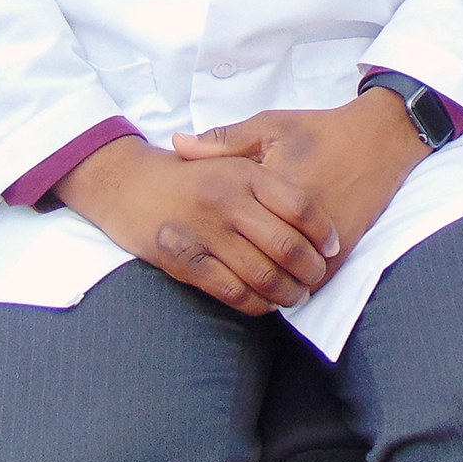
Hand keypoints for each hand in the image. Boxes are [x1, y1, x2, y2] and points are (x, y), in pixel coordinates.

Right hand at [52, 135, 339, 316]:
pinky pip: (231, 290)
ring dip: (286, 292)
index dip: (322, 232)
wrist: (130, 184)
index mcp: (244, 173)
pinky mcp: (184, 259)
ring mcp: (205, 231)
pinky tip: (265, 304)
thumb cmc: (192, 174)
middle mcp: (227, 200)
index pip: (300, 206)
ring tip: (297, 296)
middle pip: (286, 245)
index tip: (332, 247)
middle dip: (310, 270)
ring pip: (262, 274)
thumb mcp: (231, 158)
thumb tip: (316, 205)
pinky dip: (255, 303)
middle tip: (316, 278)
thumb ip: (271, 179)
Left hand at [172, 89, 428, 281]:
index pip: (231, 227)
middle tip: (215, 275)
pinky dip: (298, 284)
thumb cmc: (319, 131)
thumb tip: (177, 145)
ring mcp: (324, 238)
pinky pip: (317, 277)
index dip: (209, 241)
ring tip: (245, 287)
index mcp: (272, 188)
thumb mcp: (269, 126)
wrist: (378, 138)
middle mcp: (297, 220)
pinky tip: (281, 284)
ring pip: (287, 276)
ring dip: (268, 286)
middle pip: (257, 260)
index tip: (192, 244)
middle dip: (235, 272)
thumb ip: (222, 141)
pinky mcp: (344, 245)